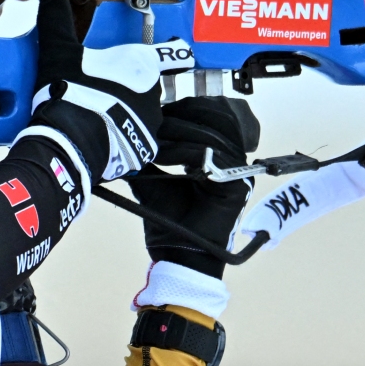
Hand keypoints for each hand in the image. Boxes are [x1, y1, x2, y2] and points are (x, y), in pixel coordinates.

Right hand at [28, 0, 191, 181]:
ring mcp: (152, 122)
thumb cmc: (70, 91)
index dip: (143, 56)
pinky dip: (120, 134)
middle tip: (94, 89)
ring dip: (122, 110)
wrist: (70, 142)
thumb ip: (57, 14)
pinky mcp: (145, 148)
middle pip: (141, 83)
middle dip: (121, 86)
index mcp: (141, 64)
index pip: (155, 54)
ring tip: (93, 112)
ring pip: (140, 111)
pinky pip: (135, 136)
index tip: (131, 61)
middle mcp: (155, 92)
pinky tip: (99, 132)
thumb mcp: (59, 49)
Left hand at [126, 96, 260, 277]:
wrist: (179, 257)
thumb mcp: (154, 180)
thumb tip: (126, 132)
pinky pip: (214, 155)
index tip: (157, 110)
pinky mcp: (238, 183)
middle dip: (187, 111)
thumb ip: (148, 156)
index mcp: (217, 157)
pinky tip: (163, 152)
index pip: (211, 115)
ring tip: (158, 133)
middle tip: (158, 116)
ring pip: (216, 131)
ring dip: (183, 128)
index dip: (186, 108)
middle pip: (219, 115)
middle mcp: (231, 161)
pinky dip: (185, 150)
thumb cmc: (169, 224)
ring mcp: (238, 171)